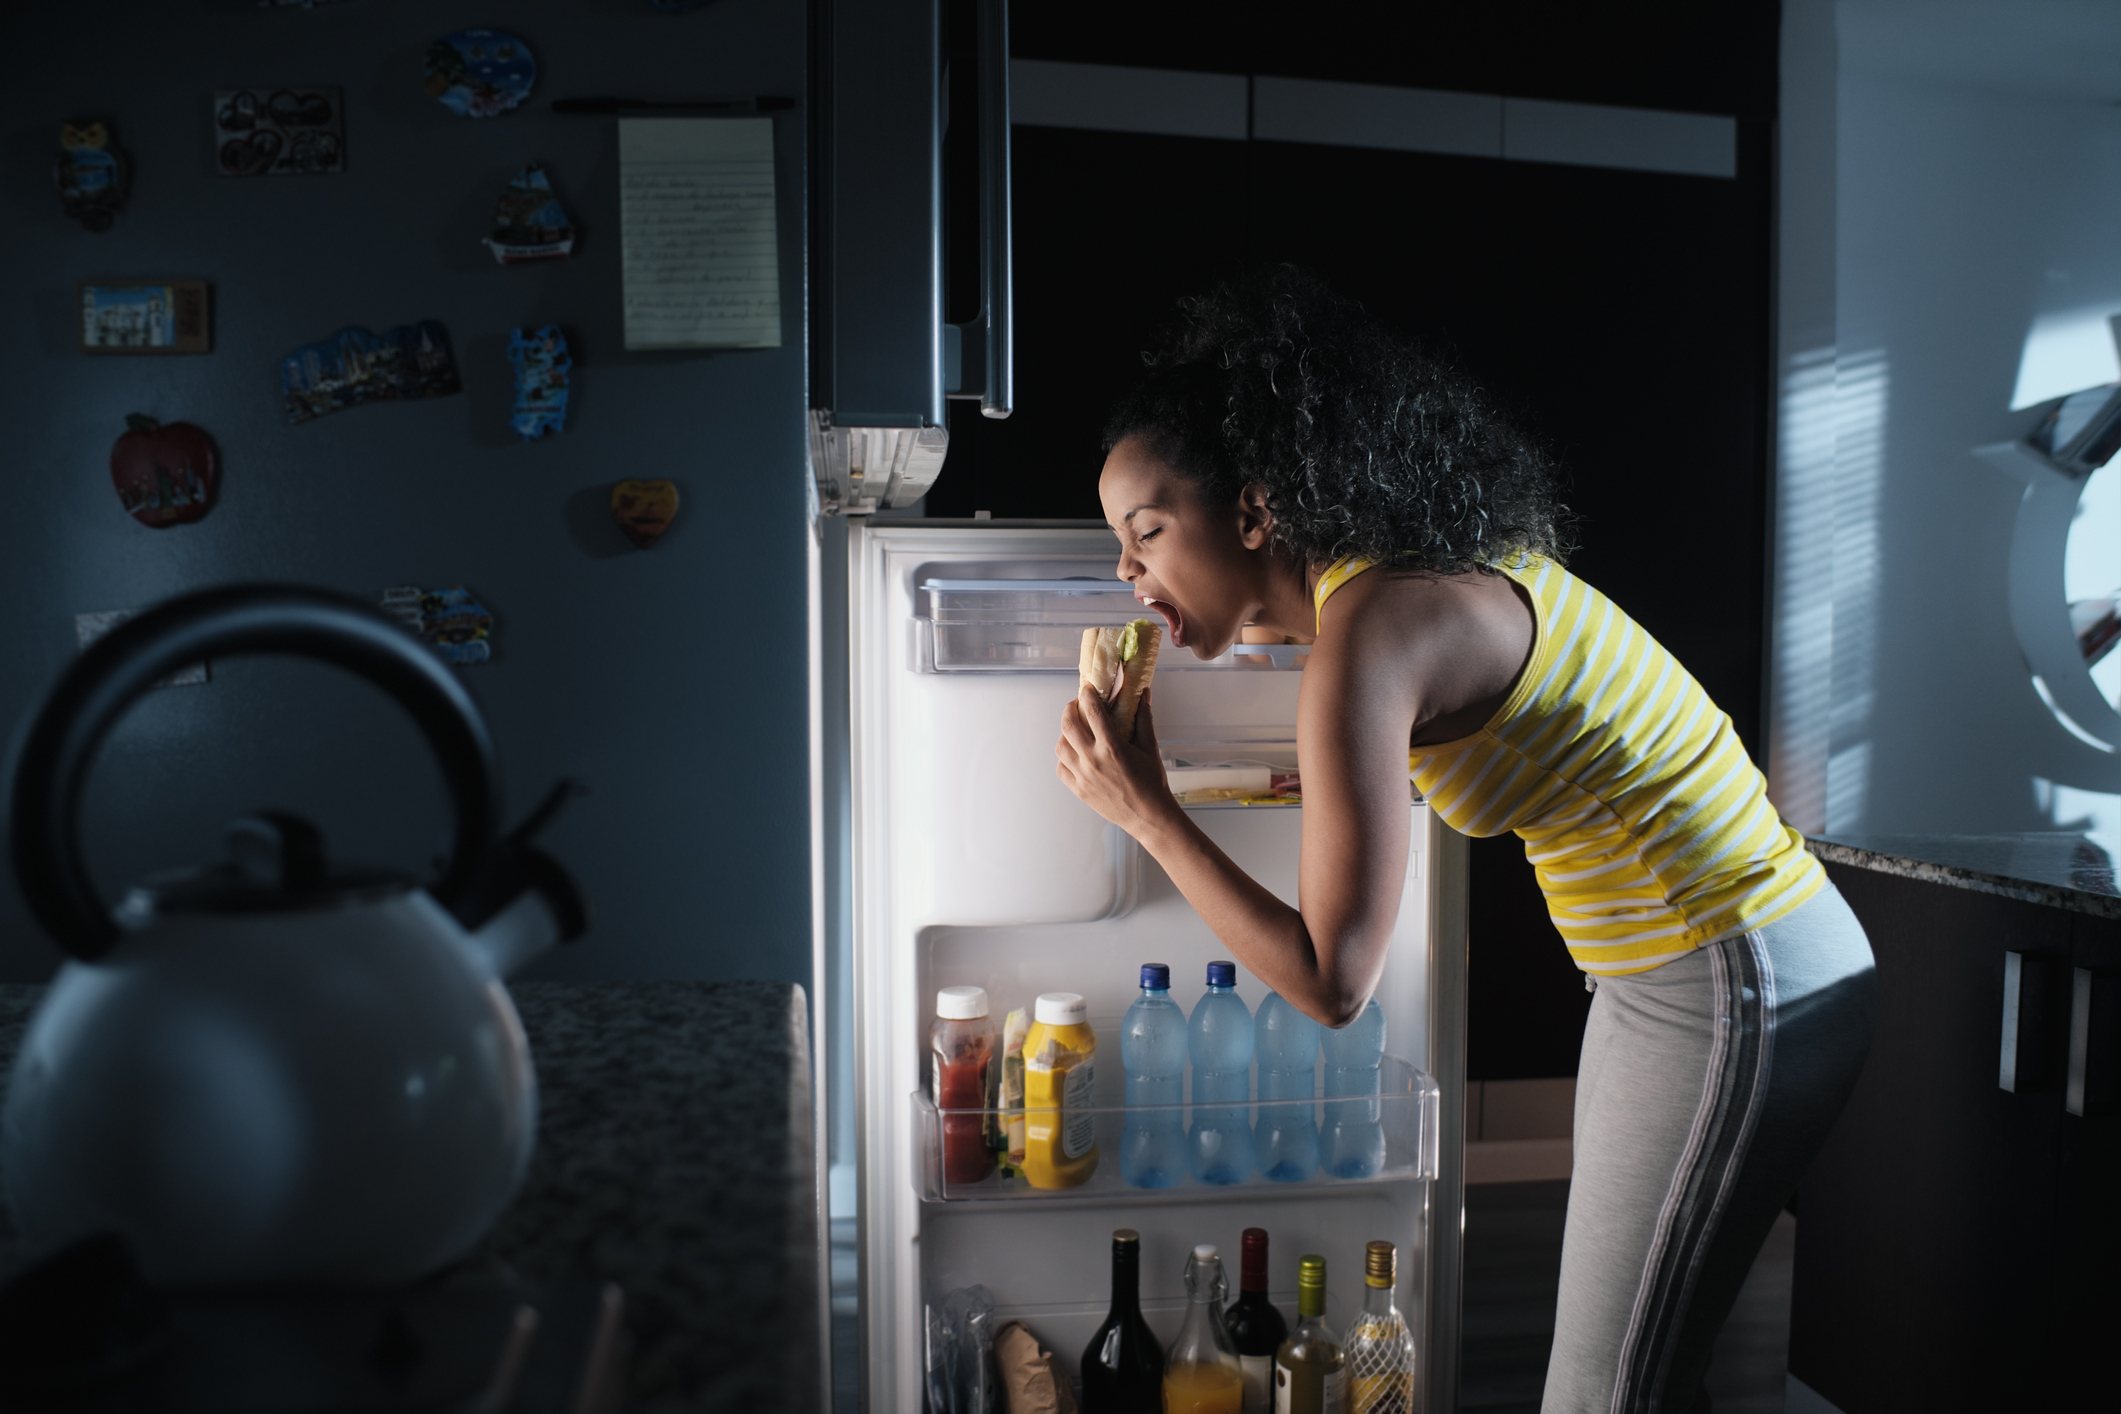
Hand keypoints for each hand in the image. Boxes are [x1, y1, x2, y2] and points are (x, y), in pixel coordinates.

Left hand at [1056, 685, 1176, 837]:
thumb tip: (1144, 693)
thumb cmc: (1152, 782)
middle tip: (1077, 705)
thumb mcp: (1150, 748)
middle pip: (1067, 725)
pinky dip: (1064, 757)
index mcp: (1112, 747)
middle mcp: (1092, 761)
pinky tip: (1076, 754)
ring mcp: (1083, 777)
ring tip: (1076, 730)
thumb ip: (1143, 719)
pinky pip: (1061, 768)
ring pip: (1060, 746)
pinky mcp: (1078, 790)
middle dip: (1070, 708)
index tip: (1088, 688)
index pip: (1092, 711)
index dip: (1088, 694)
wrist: (1148, 816)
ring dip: (1065, 733)